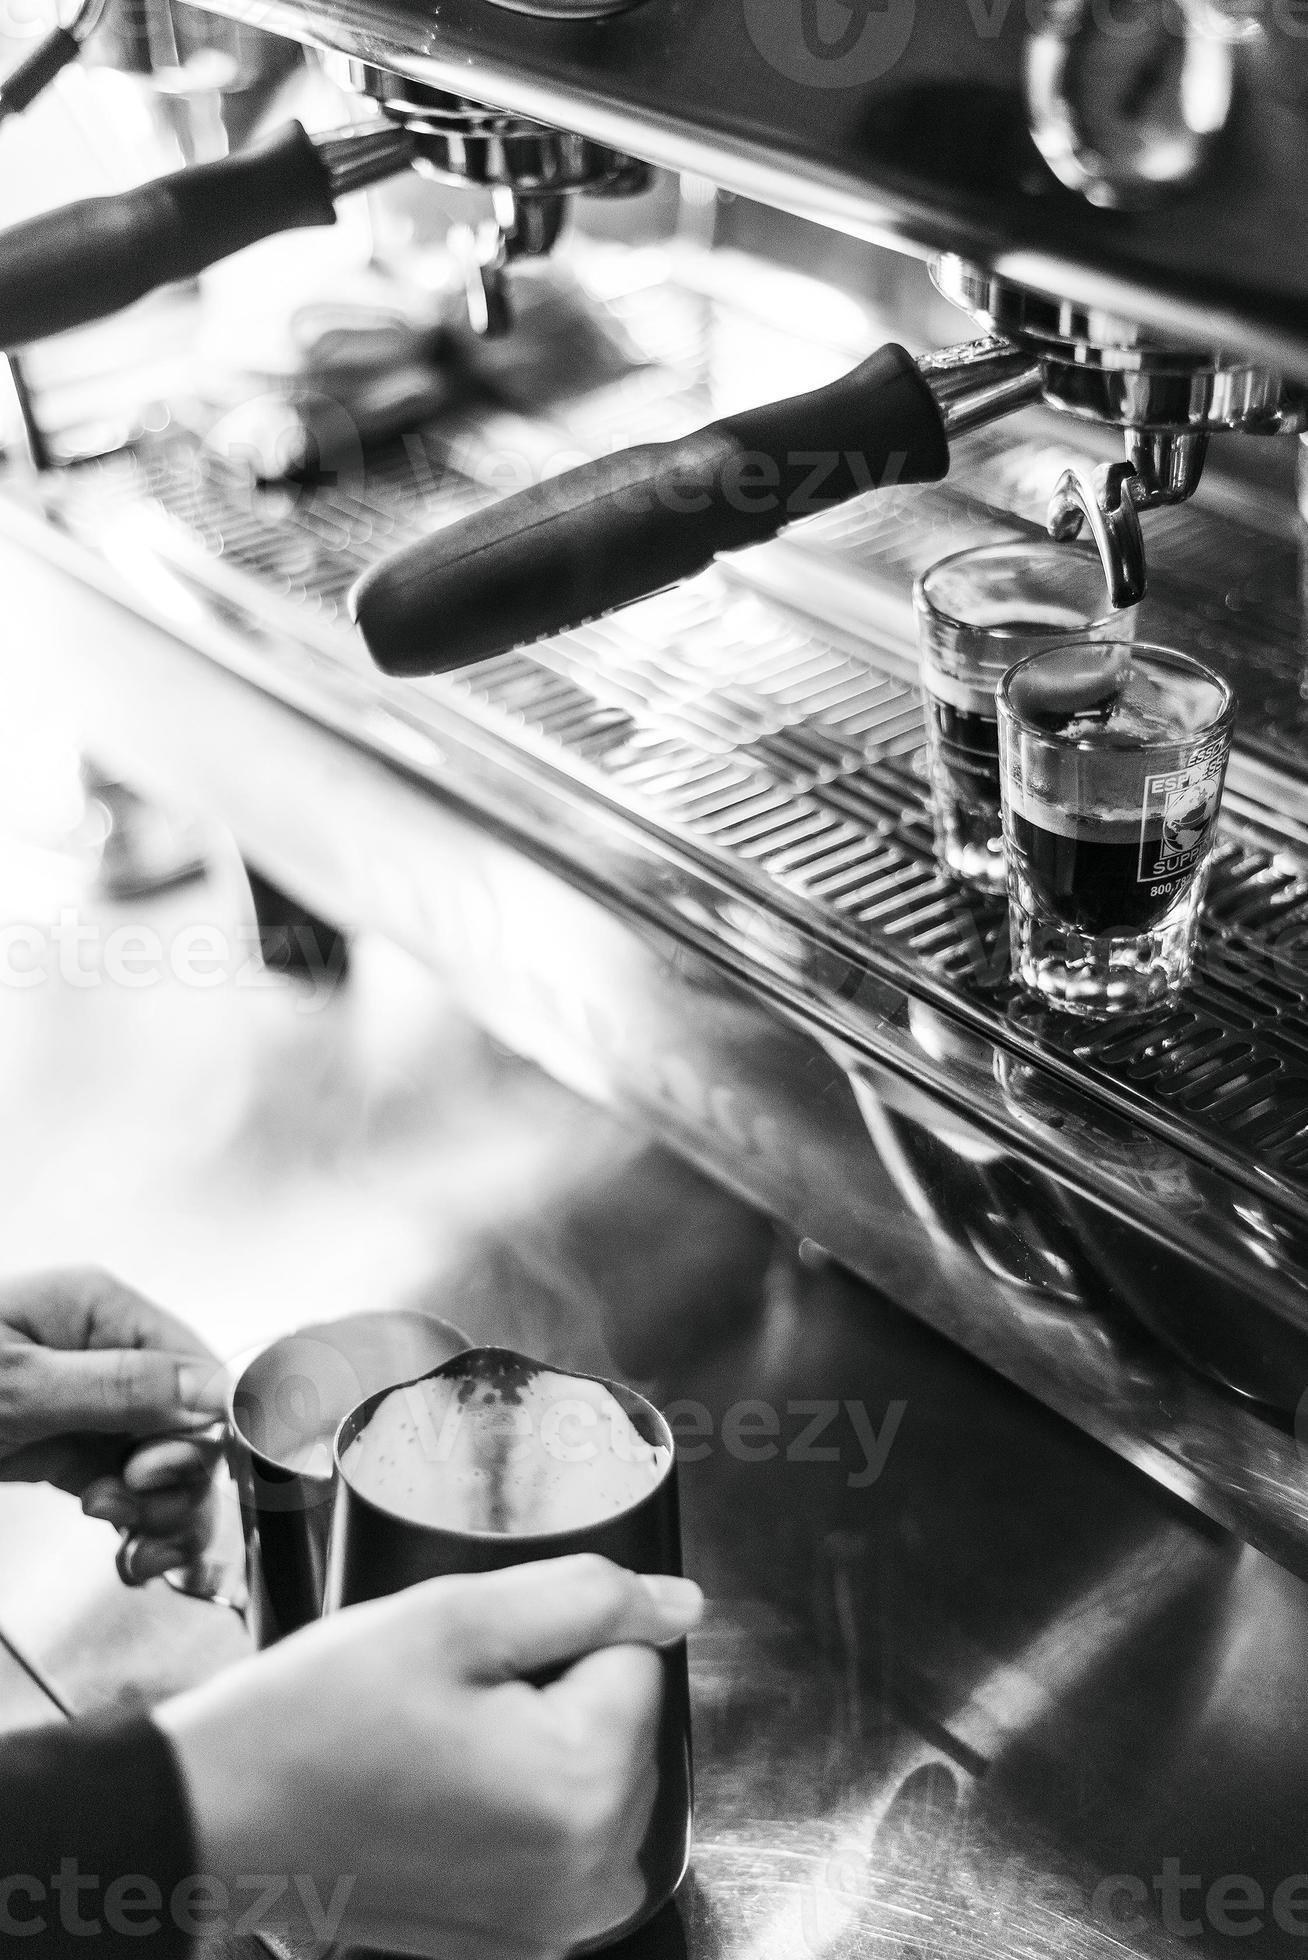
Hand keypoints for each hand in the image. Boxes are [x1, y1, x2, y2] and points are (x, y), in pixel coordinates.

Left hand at [0, 1267, 226, 1581]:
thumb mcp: (14, 1388)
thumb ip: (119, 1388)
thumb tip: (214, 1391)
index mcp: (98, 1310)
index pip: (196, 1365)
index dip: (199, 1429)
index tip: (156, 1475)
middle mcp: (104, 1352)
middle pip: (192, 1423)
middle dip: (179, 1483)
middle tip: (130, 1518)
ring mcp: (89, 1403)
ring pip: (171, 1464)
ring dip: (165, 1515)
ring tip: (128, 1548)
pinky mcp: (68, 1447)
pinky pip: (132, 1487)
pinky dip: (142, 1525)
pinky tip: (128, 1552)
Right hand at [156, 1554, 703, 1958]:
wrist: (219, 1820)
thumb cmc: (316, 1720)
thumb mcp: (450, 1619)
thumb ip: (585, 1597)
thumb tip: (680, 1604)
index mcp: (583, 1787)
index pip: (637, 1654)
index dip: (554, 1635)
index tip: (477, 1661)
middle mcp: (591, 1873)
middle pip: (625, 1719)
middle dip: (553, 1689)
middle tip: (449, 1701)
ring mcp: (558, 1920)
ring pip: (600, 1771)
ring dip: (541, 1741)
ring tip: (442, 1744)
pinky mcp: (525, 1938)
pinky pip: (567, 1832)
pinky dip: (523, 1798)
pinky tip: (445, 1788)